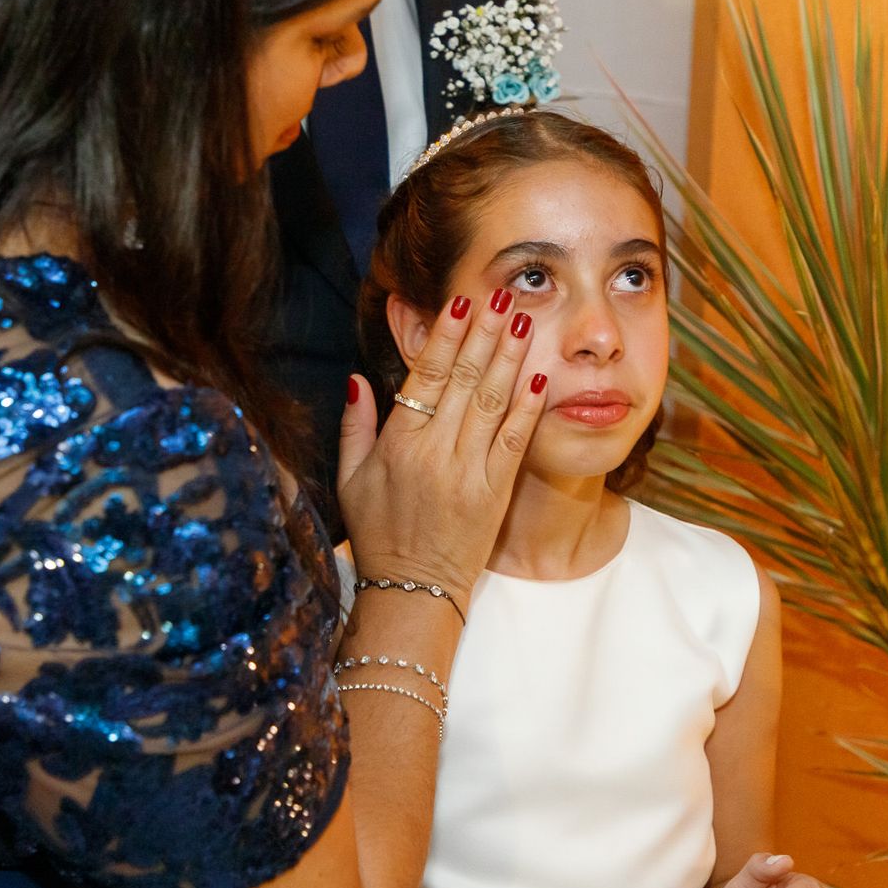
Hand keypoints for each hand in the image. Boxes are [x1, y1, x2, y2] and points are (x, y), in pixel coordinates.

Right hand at [337, 292, 546, 598]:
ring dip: (509, 356)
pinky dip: (527, 405)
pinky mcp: (496, 491)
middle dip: (484, 332)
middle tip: (500, 295)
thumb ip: (355, 428)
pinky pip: (515, 439)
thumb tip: (358, 379)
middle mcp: (436, 452)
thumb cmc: (378, 536)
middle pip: (465, 379)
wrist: (414, 592)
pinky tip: (538, 374)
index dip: (444, 336)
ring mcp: (470, 471)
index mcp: (399, 445)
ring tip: (522, 319)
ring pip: (493, 401)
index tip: (459, 304)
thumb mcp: (350, 481)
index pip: (426, 377)